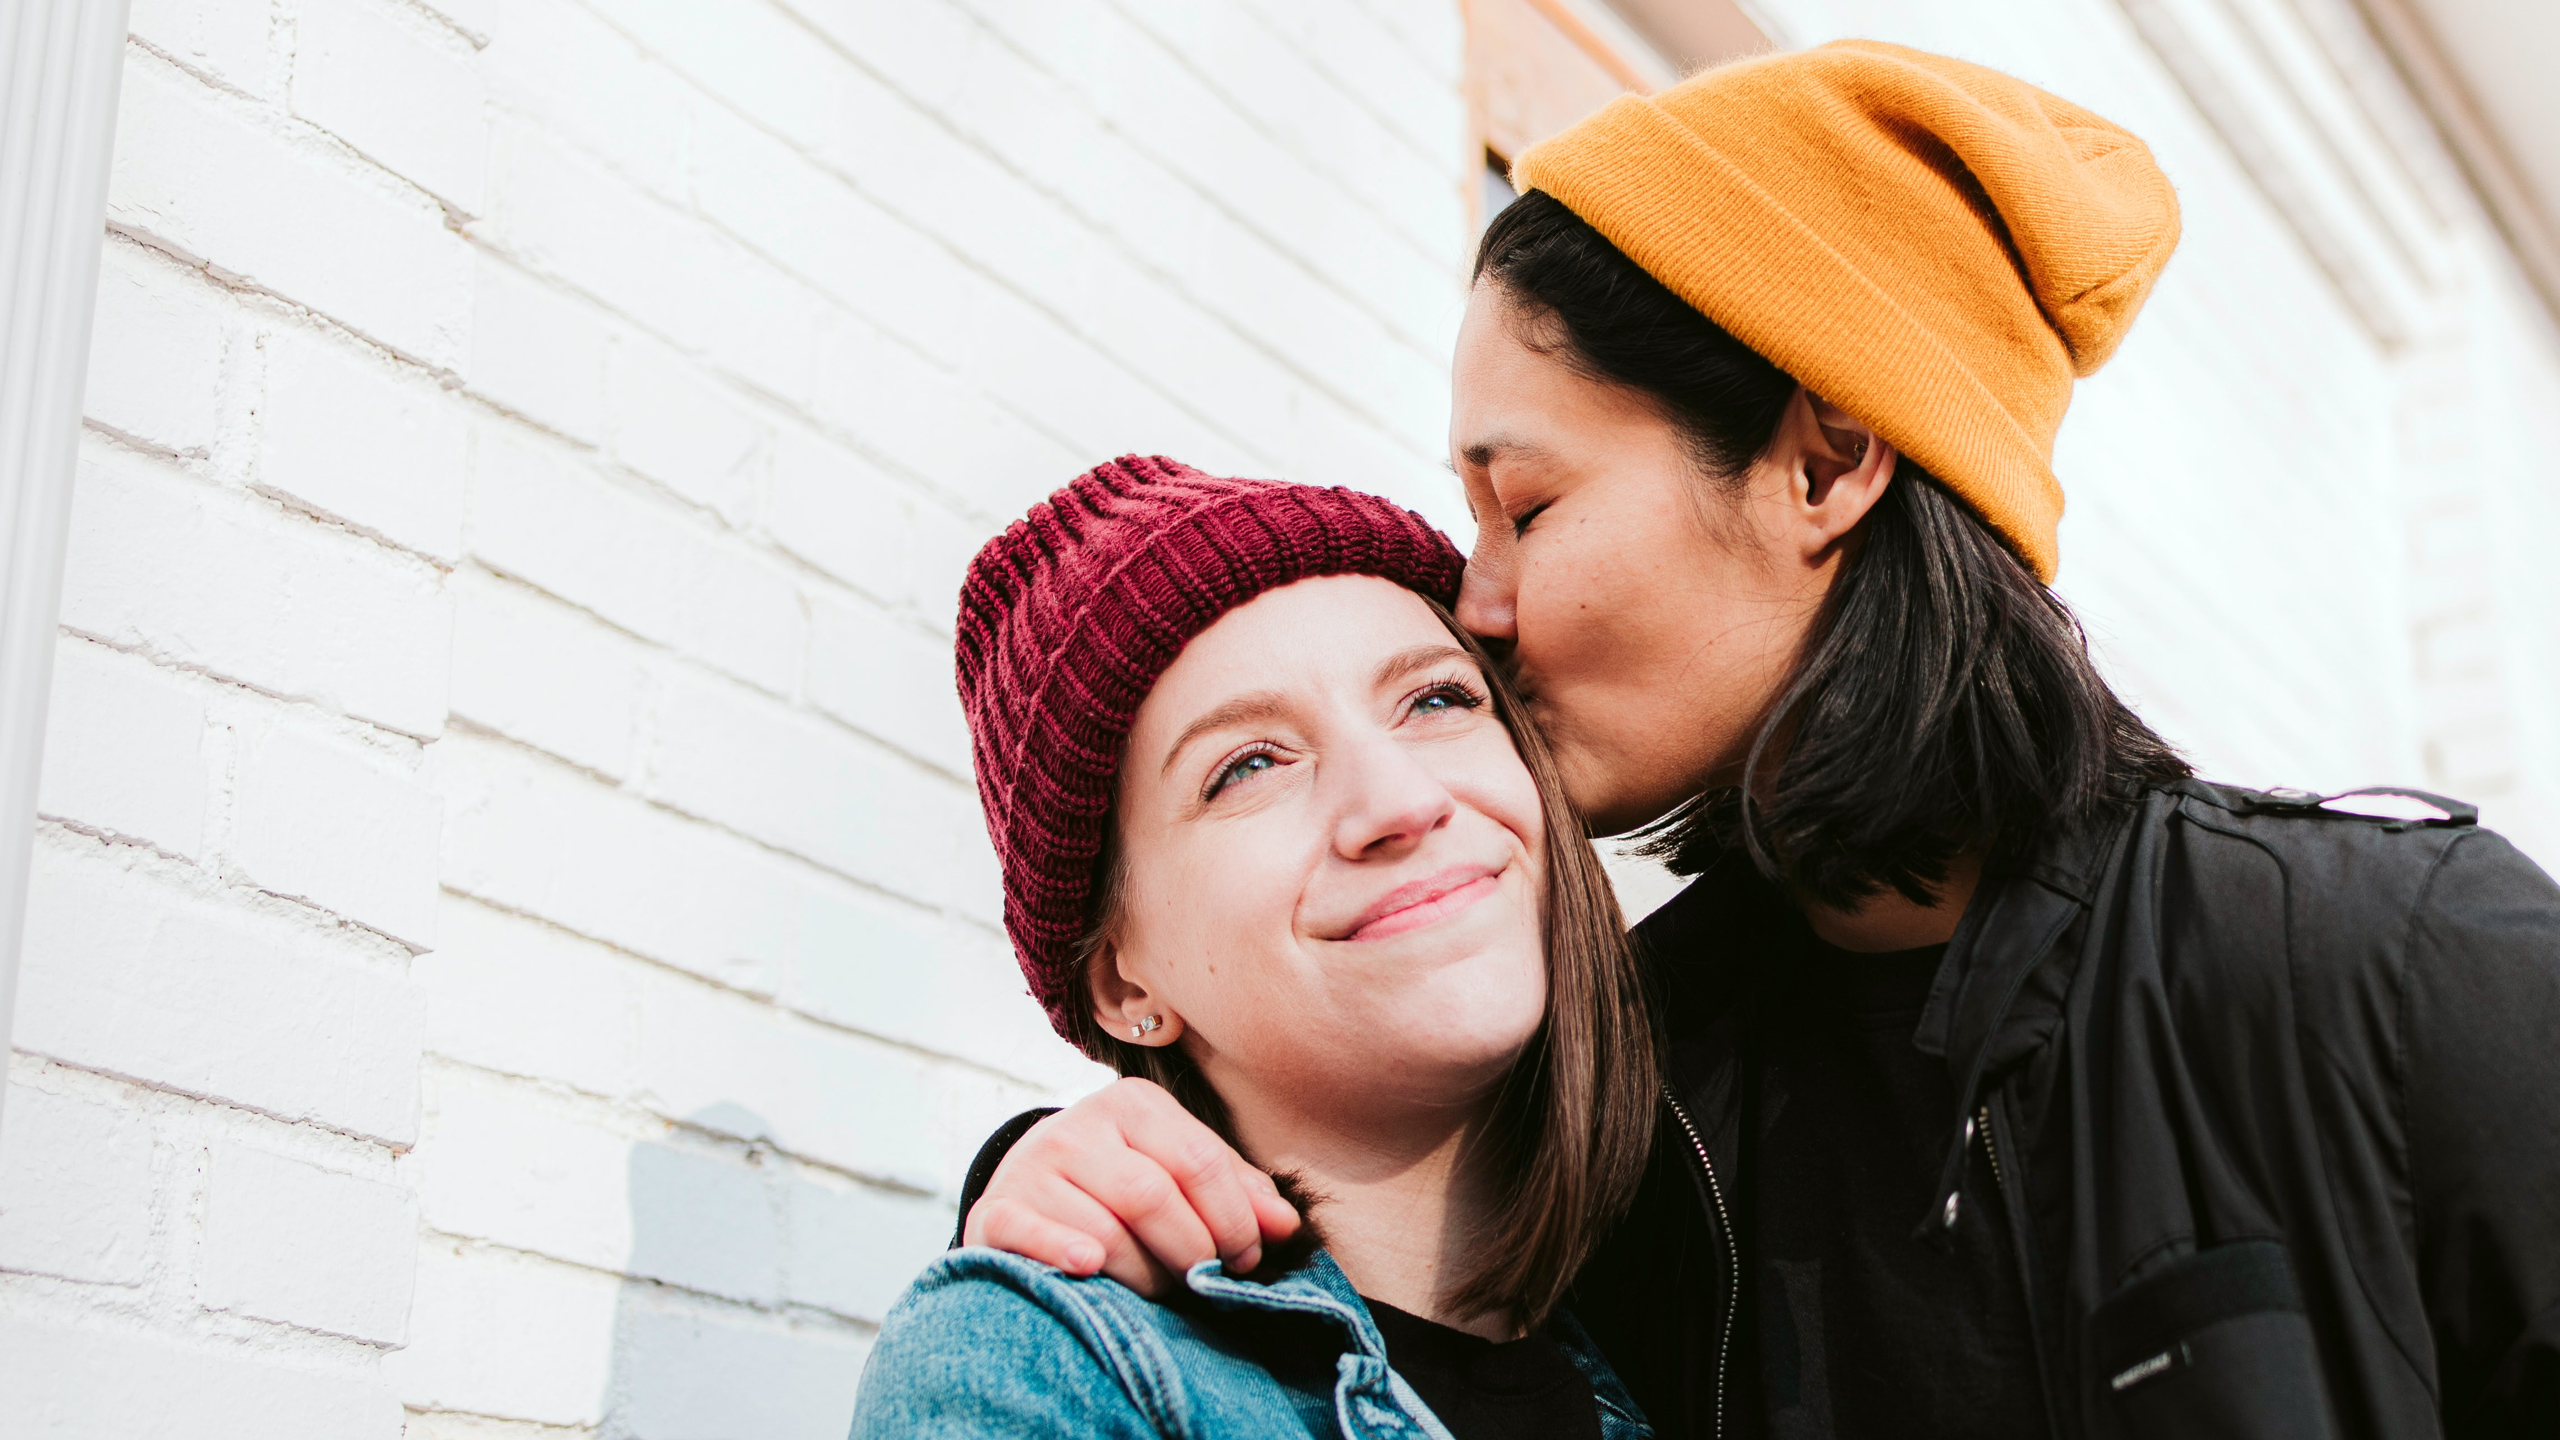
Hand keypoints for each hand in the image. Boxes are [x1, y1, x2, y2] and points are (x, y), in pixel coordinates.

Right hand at [960, 1077, 1302, 1296]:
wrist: (1027, 1184)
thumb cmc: (1121, 1182)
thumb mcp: (1177, 1168)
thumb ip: (1234, 1190)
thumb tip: (1286, 1225)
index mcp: (1133, 1104)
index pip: (1199, 1161)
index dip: (1234, 1219)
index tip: (1247, 1259)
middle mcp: (1079, 1126)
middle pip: (1152, 1197)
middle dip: (1193, 1252)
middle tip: (1207, 1283)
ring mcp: (1034, 1167)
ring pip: (1104, 1233)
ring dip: (1144, 1276)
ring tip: (1159, 1291)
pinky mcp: (996, 1210)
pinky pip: (1032, 1235)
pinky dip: (1064, 1253)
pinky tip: (1089, 1268)